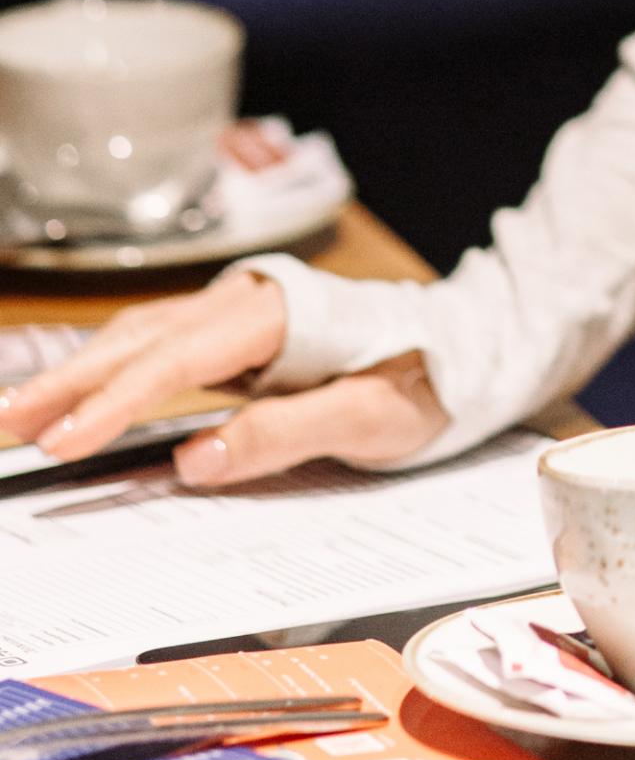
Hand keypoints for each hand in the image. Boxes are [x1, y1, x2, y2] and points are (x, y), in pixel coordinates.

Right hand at [0, 273, 448, 484]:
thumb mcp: (370, 418)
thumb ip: (284, 434)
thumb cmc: (425, 380)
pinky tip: (74, 394)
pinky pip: (158, 342)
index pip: (178, 358)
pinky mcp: (235, 332)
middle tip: (6, 426)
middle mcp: (250, 301)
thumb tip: (193, 458)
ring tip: (17, 417)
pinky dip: (108, 366)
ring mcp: (239, 312)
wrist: (464, 343)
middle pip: (142, 337)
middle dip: (67, 381)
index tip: (64, 441)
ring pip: (141, 335)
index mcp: (279, 315)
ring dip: (77, 373)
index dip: (116, 400)